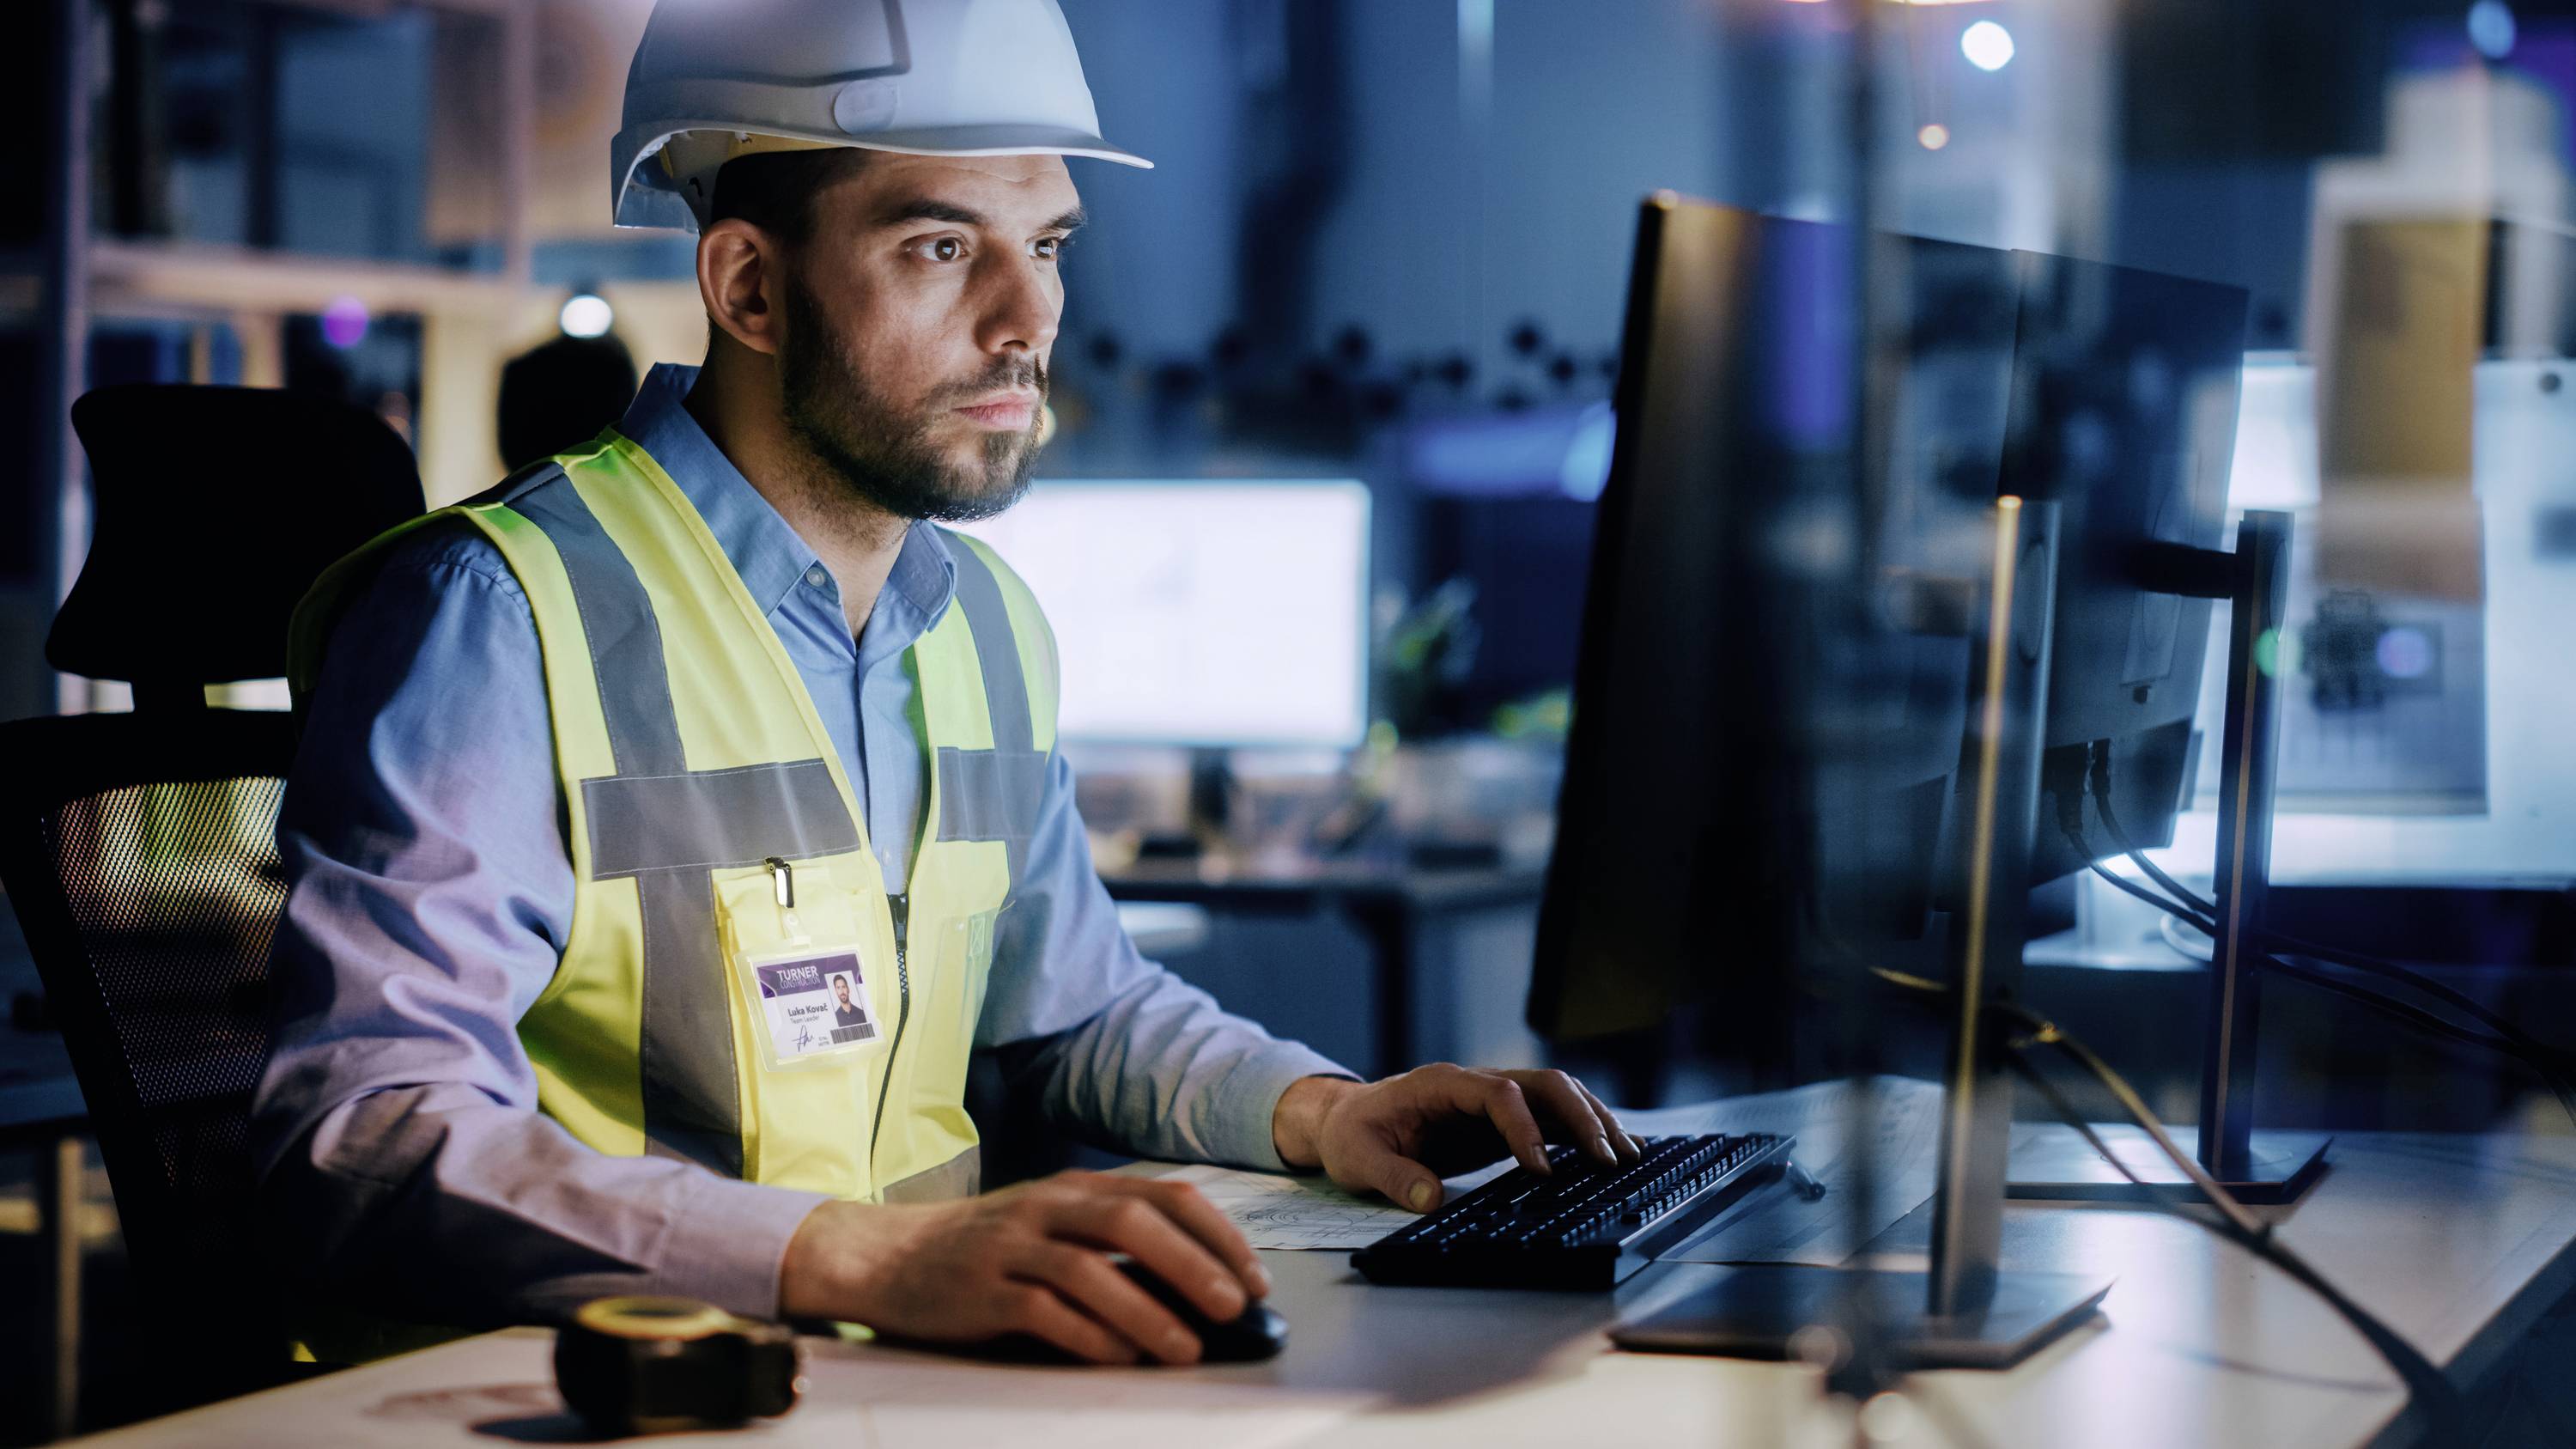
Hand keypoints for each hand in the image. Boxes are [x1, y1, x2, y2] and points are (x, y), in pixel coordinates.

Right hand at [779, 1170, 1270, 1364]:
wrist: (887, 1256)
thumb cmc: (988, 1247)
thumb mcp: (1053, 1225)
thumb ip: (1114, 1240)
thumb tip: (1200, 1282)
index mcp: (1077, 1187)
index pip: (1165, 1195)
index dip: (1218, 1235)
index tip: (1256, 1279)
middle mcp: (1048, 1206)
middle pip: (1133, 1221)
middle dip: (1194, 1264)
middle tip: (1235, 1307)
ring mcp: (1011, 1245)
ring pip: (1090, 1268)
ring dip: (1148, 1310)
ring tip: (1187, 1349)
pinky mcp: (980, 1290)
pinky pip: (1042, 1311)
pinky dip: (1087, 1335)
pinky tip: (1119, 1359)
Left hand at [1272, 1065, 1641, 1212]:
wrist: (1346, 1119)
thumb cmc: (1352, 1133)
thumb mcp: (1358, 1157)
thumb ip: (1393, 1176)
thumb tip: (1430, 1198)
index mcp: (1443, 1084)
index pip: (1499, 1093)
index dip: (1525, 1129)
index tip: (1541, 1170)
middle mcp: (1477, 1084)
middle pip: (1544, 1084)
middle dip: (1581, 1118)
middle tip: (1609, 1160)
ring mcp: (1494, 1100)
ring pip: (1558, 1096)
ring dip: (1594, 1121)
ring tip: (1628, 1157)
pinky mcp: (1503, 1120)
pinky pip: (1552, 1118)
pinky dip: (1584, 1132)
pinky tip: (1610, 1154)